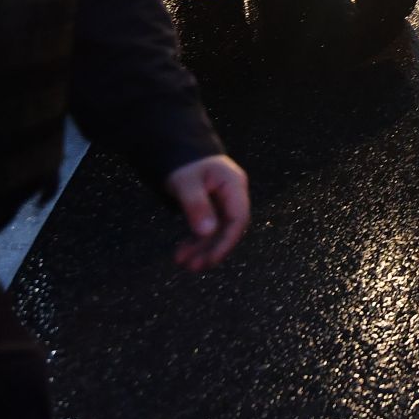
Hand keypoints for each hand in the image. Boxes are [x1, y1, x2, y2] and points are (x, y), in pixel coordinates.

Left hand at [166, 154, 249, 272]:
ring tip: (182, 262)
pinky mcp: (214, 208)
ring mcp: (224, 202)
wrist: (179, 151)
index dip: (226, 242)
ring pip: (218, 231)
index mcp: (234, 185)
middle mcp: (233, 195)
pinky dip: (197, 241)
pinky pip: (209, 228)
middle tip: (192, 267)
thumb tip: (207, 233)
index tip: (210, 260)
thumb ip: (196, 206)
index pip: (238, 218)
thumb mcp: (186, 183)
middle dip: (212, 250)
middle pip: (229, 228)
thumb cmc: (185, 164)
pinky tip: (183, 251)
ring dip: (202, 249)